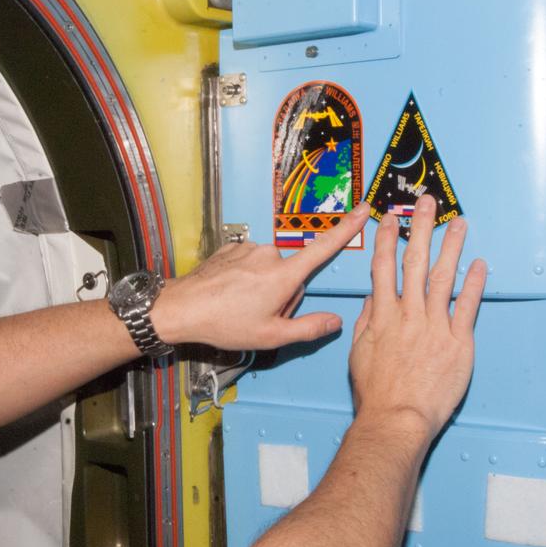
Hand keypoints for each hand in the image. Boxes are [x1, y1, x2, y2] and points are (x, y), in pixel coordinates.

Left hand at [152, 202, 372, 351]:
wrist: (181, 308)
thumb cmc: (224, 323)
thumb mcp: (271, 335)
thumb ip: (308, 328)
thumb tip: (335, 322)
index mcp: (284, 275)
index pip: (324, 248)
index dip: (347, 229)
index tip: (363, 210)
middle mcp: (269, 255)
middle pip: (291, 274)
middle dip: (282, 295)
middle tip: (260, 316)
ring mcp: (248, 249)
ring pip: (269, 270)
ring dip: (262, 288)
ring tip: (240, 308)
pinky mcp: (231, 248)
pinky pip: (249, 264)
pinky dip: (245, 279)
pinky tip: (229, 295)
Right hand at [348, 195, 485, 437]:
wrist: (397, 418)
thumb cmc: (376, 393)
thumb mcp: (358, 354)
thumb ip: (366, 322)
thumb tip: (372, 299)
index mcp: (382, 316)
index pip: (384, 269)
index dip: (388, 241)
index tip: (392, 220)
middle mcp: (409, 315)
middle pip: (415, 263)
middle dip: (421, 229)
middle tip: (427, 204)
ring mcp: (435, 326)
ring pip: (442, 278)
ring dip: (451, 247)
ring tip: (459, 224)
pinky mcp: (458, 342)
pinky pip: (467, 307)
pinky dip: (474, 284)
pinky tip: (479, 265)